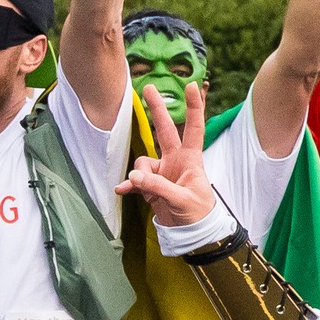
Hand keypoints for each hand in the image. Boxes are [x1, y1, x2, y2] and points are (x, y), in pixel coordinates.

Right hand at [116, 83, 216, 226]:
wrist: (191, 233)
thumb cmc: (198, 214)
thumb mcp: (182, 200)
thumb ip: (158, 188)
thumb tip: (134, 177)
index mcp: (191, 159)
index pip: (194, 128)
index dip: (193, 107)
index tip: (192, 85)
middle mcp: (175, 161)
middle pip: (165, 130)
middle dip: (157, 109)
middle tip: (147, 87)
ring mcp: (162, 172)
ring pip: (142, 163)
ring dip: (140, 176)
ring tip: (148, 194)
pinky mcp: (151, 185)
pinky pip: (135, 181)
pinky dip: (128, 186)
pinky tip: (121, 191)